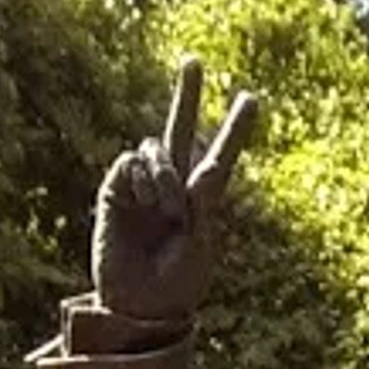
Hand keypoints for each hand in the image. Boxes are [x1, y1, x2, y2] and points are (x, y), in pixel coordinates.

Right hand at [90, 59, 258, 325]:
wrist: (139, 306)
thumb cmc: (177, 287)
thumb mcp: (201, 248)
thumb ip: (206, 207)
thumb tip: (208, 168)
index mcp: (202, 201)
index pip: (220, 156)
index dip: (235, 129)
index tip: (252, 99)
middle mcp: (173, 187)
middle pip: (180, 130)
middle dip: (187, 96)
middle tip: (193, 61)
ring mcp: (143, 187)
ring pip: (156, 147)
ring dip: (165, 174)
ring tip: (167, 210)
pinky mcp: (115, 192)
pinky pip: (130, 162)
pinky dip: (142, 180)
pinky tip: (144, 204)